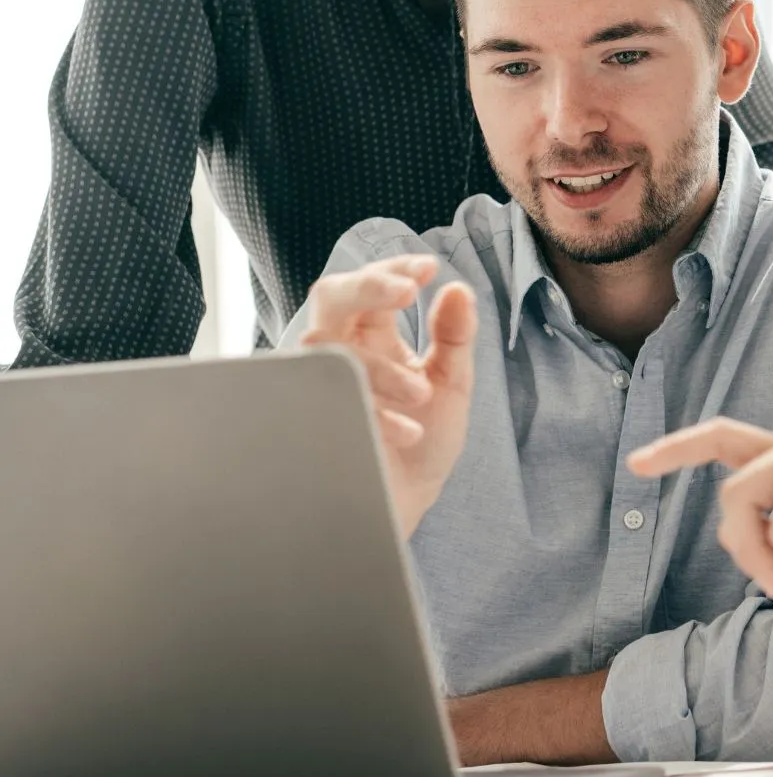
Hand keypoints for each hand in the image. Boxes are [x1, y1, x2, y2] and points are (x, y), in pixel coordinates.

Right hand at [301, 253, 476, 536]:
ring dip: (379, 368)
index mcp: (375, 336)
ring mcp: (321, 386)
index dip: (395, 269)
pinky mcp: (310, 422)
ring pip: (328, 348)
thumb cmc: (422, 443)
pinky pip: (325, 402)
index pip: (374, 284)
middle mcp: (342, 352)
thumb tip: (459, 289)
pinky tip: (405, 433)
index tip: (428, 269)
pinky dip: (372, 415)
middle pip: (332, 296)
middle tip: (408, 292)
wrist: (402, 507)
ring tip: (421, 396)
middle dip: (368, 287)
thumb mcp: (451, 384)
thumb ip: (455, 337)